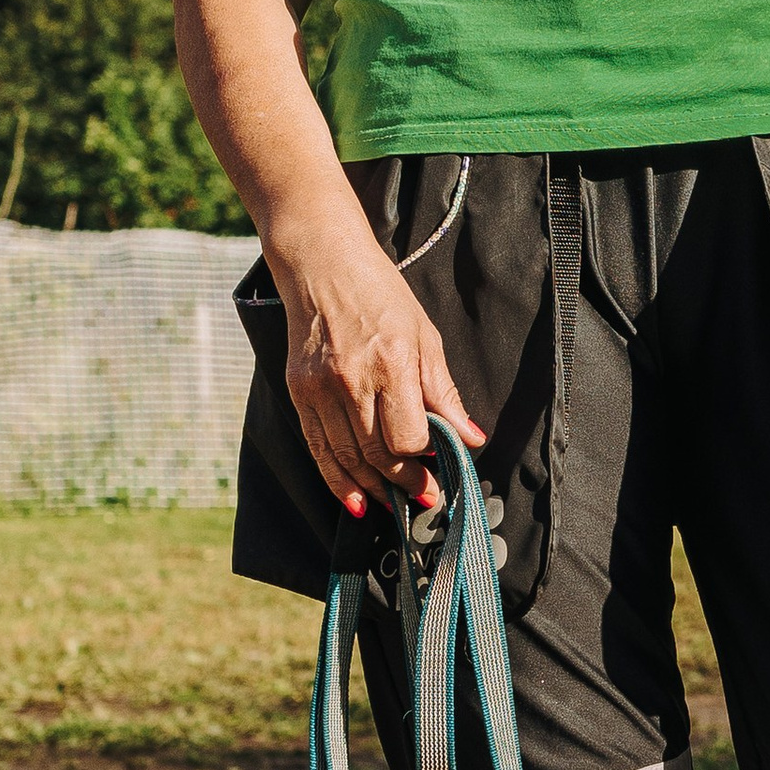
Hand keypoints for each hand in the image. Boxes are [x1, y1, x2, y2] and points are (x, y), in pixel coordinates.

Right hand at [272, 228, 482, 518]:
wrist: (323, 265)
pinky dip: (336, 479)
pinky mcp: (299, 392)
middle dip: (403, 483)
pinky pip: (318, 448)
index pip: (407, 437)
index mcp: (391, 363)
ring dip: (371, 489)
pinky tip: (353, 500)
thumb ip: (445, 394)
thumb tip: (470, 439)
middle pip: (377, 454)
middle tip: (423, 497)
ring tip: (392, 504)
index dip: (424, 460)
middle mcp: (352, 379)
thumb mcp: (426, 337)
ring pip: (346, 458)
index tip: (438, 468)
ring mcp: (320, 388)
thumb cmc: (381, 296)